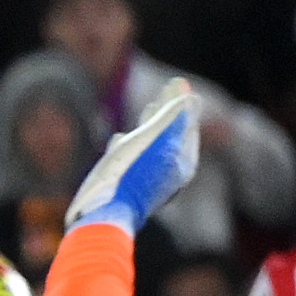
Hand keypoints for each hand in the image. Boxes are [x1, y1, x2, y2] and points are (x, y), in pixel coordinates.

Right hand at [67, 78, 200, 234]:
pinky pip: (134, 158)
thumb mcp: (154, 139)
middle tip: (170, 88)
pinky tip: (119, 138)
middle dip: (169, 110)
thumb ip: (173, 118)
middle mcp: (169, 172)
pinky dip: (132, 143)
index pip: (186, 124)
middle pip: (173, 133)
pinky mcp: (128, 186)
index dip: (181, 101)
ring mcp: (149, 180)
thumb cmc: (130, 174)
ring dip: (151, 124)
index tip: (177, 81)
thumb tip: (191, 98)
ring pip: (153, 145)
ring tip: (148, 108)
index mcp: (181, 160)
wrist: (104, 214)